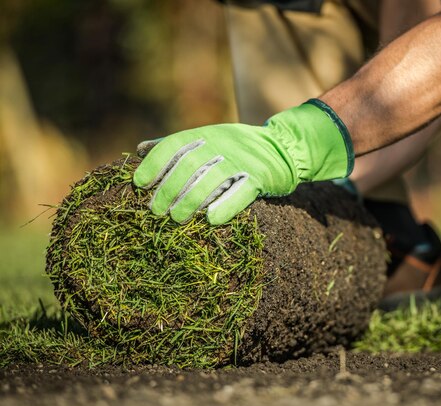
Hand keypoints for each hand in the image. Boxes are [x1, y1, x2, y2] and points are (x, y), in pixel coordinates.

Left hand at [133, 99, 353, 224]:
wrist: (285, 147)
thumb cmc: (239, 147)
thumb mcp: (209, 138)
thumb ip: (176, 145)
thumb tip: (138, 150)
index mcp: (207, 134)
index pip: (175, 144)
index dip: (155, 163)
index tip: (139, 183)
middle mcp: (223, 143)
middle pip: (189, 165)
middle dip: (169, 188)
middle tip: (154, 210)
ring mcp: (243, 160)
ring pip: (212, 180)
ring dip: (191, 200)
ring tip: (176, 219)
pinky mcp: (261, 177)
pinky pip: (241, 193)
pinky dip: (225, 206)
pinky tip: (210, 220)